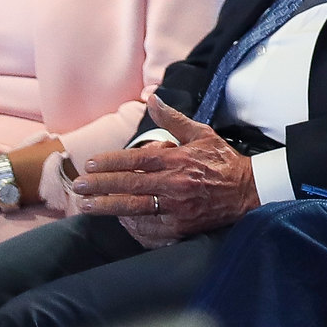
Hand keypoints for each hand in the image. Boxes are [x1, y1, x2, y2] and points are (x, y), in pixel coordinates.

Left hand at [70, 98, 257, 246]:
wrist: (248, 191)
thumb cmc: (222, 160)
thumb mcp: (200, 133)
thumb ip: (172, 119)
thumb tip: (151, 97)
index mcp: (178, 159)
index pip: (137, 160)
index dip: (111, 162)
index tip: (90, 165)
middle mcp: (175, 184)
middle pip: (130, 185)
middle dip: (101, 186)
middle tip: (78, 187)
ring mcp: (178, 207)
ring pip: (135, 209)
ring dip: (108, 208)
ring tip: (87, 207)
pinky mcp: (182, 226)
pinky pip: (151, 229)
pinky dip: (132, 226)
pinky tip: (118, 221)